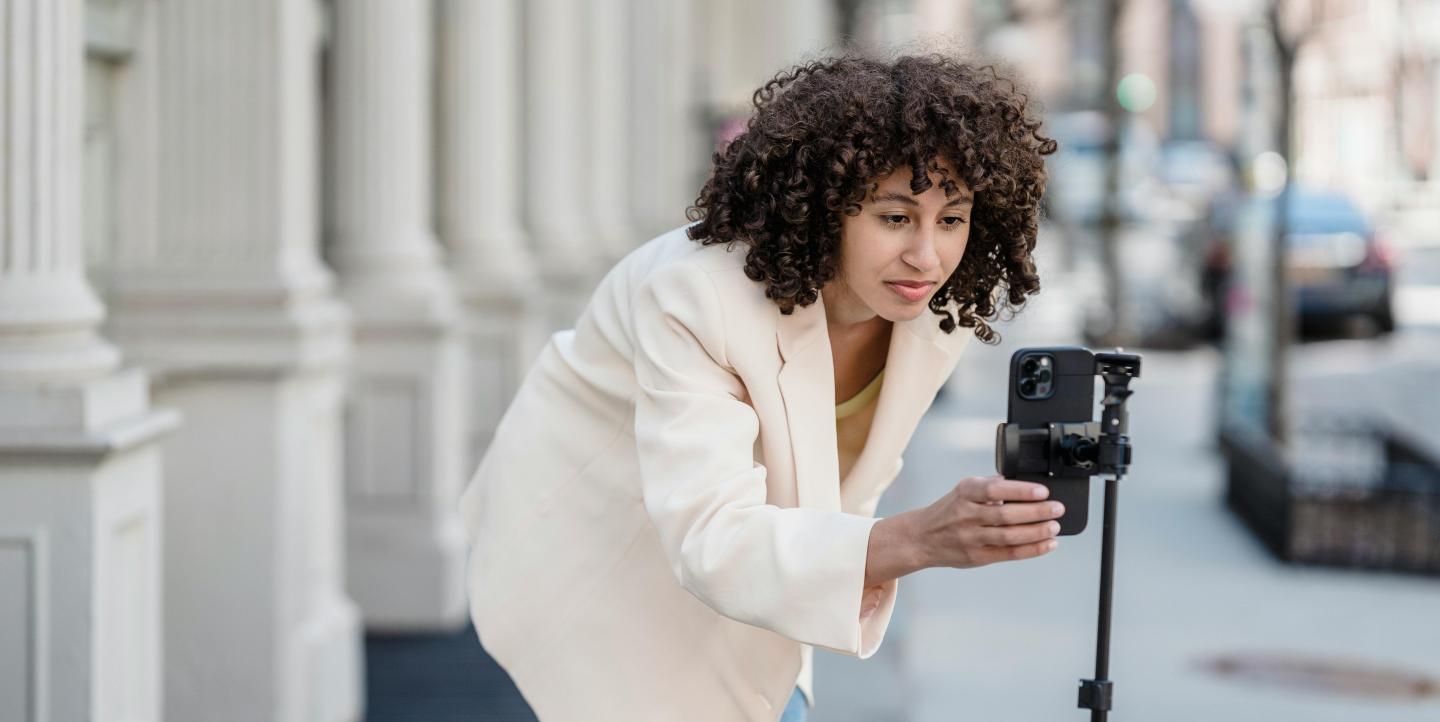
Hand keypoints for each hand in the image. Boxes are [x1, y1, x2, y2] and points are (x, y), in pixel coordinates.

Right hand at [909, 475, 1063, 569]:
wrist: (922, 537)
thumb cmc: (949, 511)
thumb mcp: (964, 490)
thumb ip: (990, 485)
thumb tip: (1022, 482)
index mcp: (965, 493)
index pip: (995, 489)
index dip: (1020, 490)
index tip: (1042, 491)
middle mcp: (966, 515)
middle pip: (1005, 515)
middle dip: (1036, 512)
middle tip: (1057, 509)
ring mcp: (971, 538)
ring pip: (1009, 536)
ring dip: (1036, 532)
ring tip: (1054, 527)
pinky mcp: (977, 557)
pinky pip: (1009, 553)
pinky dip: (1031, 549)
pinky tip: (1047, 544)